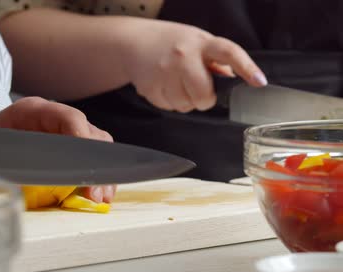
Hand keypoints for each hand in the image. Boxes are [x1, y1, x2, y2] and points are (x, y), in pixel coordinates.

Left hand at [0, 96, 115, 202]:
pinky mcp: (67, 149)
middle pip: (89, 133)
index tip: (85, 167)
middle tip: (94, 193)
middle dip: (95, 164)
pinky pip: (90, 159)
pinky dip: (96, 177)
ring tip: (99, 198)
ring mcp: (63, 133)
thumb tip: (7, 180)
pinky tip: (97, 195)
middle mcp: (53, 119)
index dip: (81, 139)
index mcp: (31, 111)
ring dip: (100, 174)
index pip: (68, 118)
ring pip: (95, 147)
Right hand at [119, 20, 266, 112]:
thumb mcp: (197, 42)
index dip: (246, 68)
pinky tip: (165, 87)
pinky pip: (169, 107)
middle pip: (203, 94)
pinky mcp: (150, 88)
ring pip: (185, 105)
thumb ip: (216, 59)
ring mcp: (164, 73)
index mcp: (200, 43)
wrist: (134, 43)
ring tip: (178, 85)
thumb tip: (233, 78)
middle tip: (199, 91)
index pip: (228, 53)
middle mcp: (182, 57)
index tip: (259, 82)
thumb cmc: (170, 43)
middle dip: (205, 99)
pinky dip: (170, 102)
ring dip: (186, 101)